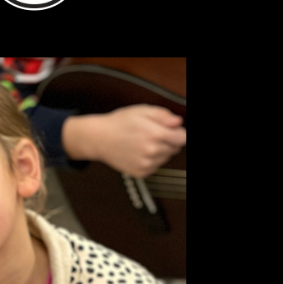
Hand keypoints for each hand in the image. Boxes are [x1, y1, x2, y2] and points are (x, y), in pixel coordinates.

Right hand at [63, 104, 185, 177]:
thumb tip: (178, 122)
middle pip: (175, 148)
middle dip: (169, 141)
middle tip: (152, 134)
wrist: (99, 139)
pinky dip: (151, 160)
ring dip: (160, 151)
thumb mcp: (143, 110)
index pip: (183, 138)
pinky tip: (140, 153)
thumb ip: (163, 115)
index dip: (178, 133)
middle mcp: (152, 151)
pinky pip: (156, 167)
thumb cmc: (119, 123)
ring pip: (166, 158)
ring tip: (143, 143)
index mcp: (155, 134)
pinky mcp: (140, 173)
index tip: (171, 130)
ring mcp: (146, 164)